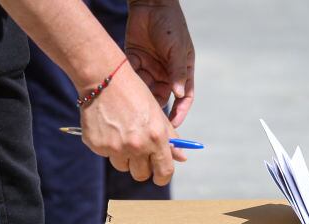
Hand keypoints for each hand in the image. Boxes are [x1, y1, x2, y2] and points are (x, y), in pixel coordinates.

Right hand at [79, 61, 186, 185]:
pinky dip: (107, 145)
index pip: (164, 172)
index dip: (163, 176)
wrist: (103, 78)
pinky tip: (108, 127)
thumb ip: (170, 138)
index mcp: (156, 138)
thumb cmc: (134, 94)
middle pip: (141, 175)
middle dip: (142, 168)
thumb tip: (181, 158)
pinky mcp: (97, 145)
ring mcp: (115, 147)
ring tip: (121, 134)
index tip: (160, 175)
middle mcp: (136, 146)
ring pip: (122, 166)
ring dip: (124, 157)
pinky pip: (105, 155)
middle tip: (139, 154)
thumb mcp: (157, 113)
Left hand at [126, 0, 194, 127]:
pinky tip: (124, 84)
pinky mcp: (135, 60)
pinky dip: (128, 80)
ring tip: (133, 101)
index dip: (180, 112)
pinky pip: (132, 76)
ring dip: (140, 95)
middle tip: (147, 120)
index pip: (184, 98)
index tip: (173, 125)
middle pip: (161, 97)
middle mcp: (166, 73)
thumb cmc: (171, 25)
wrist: (151, 4)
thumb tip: (180, 95)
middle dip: (155, 108)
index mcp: (182, 73)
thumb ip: (178, 72)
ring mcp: (150, 68)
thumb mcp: (177, 49)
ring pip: (145, 89)